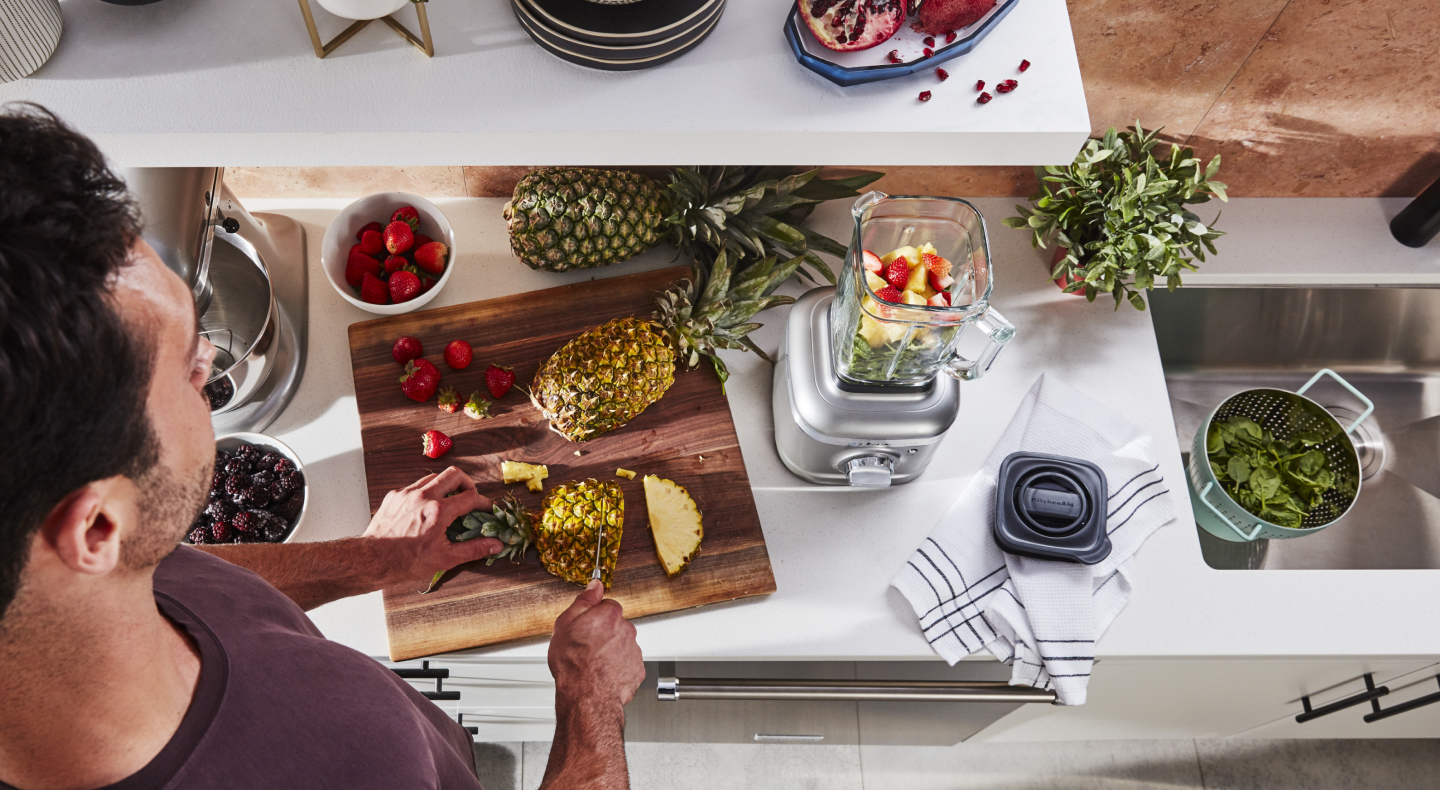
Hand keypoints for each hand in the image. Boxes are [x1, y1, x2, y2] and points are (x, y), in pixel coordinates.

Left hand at [362, 467, 502, 586]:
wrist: (371, 560)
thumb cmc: (405, 562)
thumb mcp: (445, 558)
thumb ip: (474, 549)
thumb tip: (496, 544)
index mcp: (438, 511)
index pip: (470, 498)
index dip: (484, 503)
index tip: (487, 509)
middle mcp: (423, 496)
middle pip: (454, 474)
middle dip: (467, 484)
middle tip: (470, 497)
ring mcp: (407, 494)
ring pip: (434, 476)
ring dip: (446, 486)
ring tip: (450, 501)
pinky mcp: (394, 496)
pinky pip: (415, 486)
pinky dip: (426, 492)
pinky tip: (426, 508)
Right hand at [549, 581, 645, 710]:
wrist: (586, 695)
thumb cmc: (574, 663)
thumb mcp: (566, 624)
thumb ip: (584, 601)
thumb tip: (594, 586)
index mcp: (610, 615)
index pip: (607, 605)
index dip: (594, 616)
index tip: (585, 626)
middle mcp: (627, 630)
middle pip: (616, 625)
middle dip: (603, 634)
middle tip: (586, 647)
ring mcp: (634, 651)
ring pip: (622, 645)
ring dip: (611, 651)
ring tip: (593, 663)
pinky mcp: (638, 670)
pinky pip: (627, 663)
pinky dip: (618, 667)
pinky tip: (602, 673)